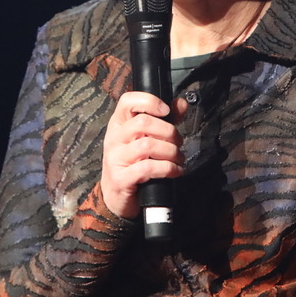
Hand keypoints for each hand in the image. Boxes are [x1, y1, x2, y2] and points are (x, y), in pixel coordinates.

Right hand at [100, 91, 185, 219]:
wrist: (116, 196)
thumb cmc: (133, 163)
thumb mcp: (145, 138)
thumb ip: (165, 121)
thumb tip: (181, 104)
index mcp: (119, 124)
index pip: (127, 101)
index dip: (150, 101)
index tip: (167, 111)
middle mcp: (114, 138)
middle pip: (143, 122)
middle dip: (169, 132)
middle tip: (178, 143)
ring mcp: (115, 158)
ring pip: (147, 145)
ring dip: (171, 152)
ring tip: (178, 158)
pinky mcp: (121, 178)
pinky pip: (148, 168)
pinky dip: (168, 168)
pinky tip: (175, 171)